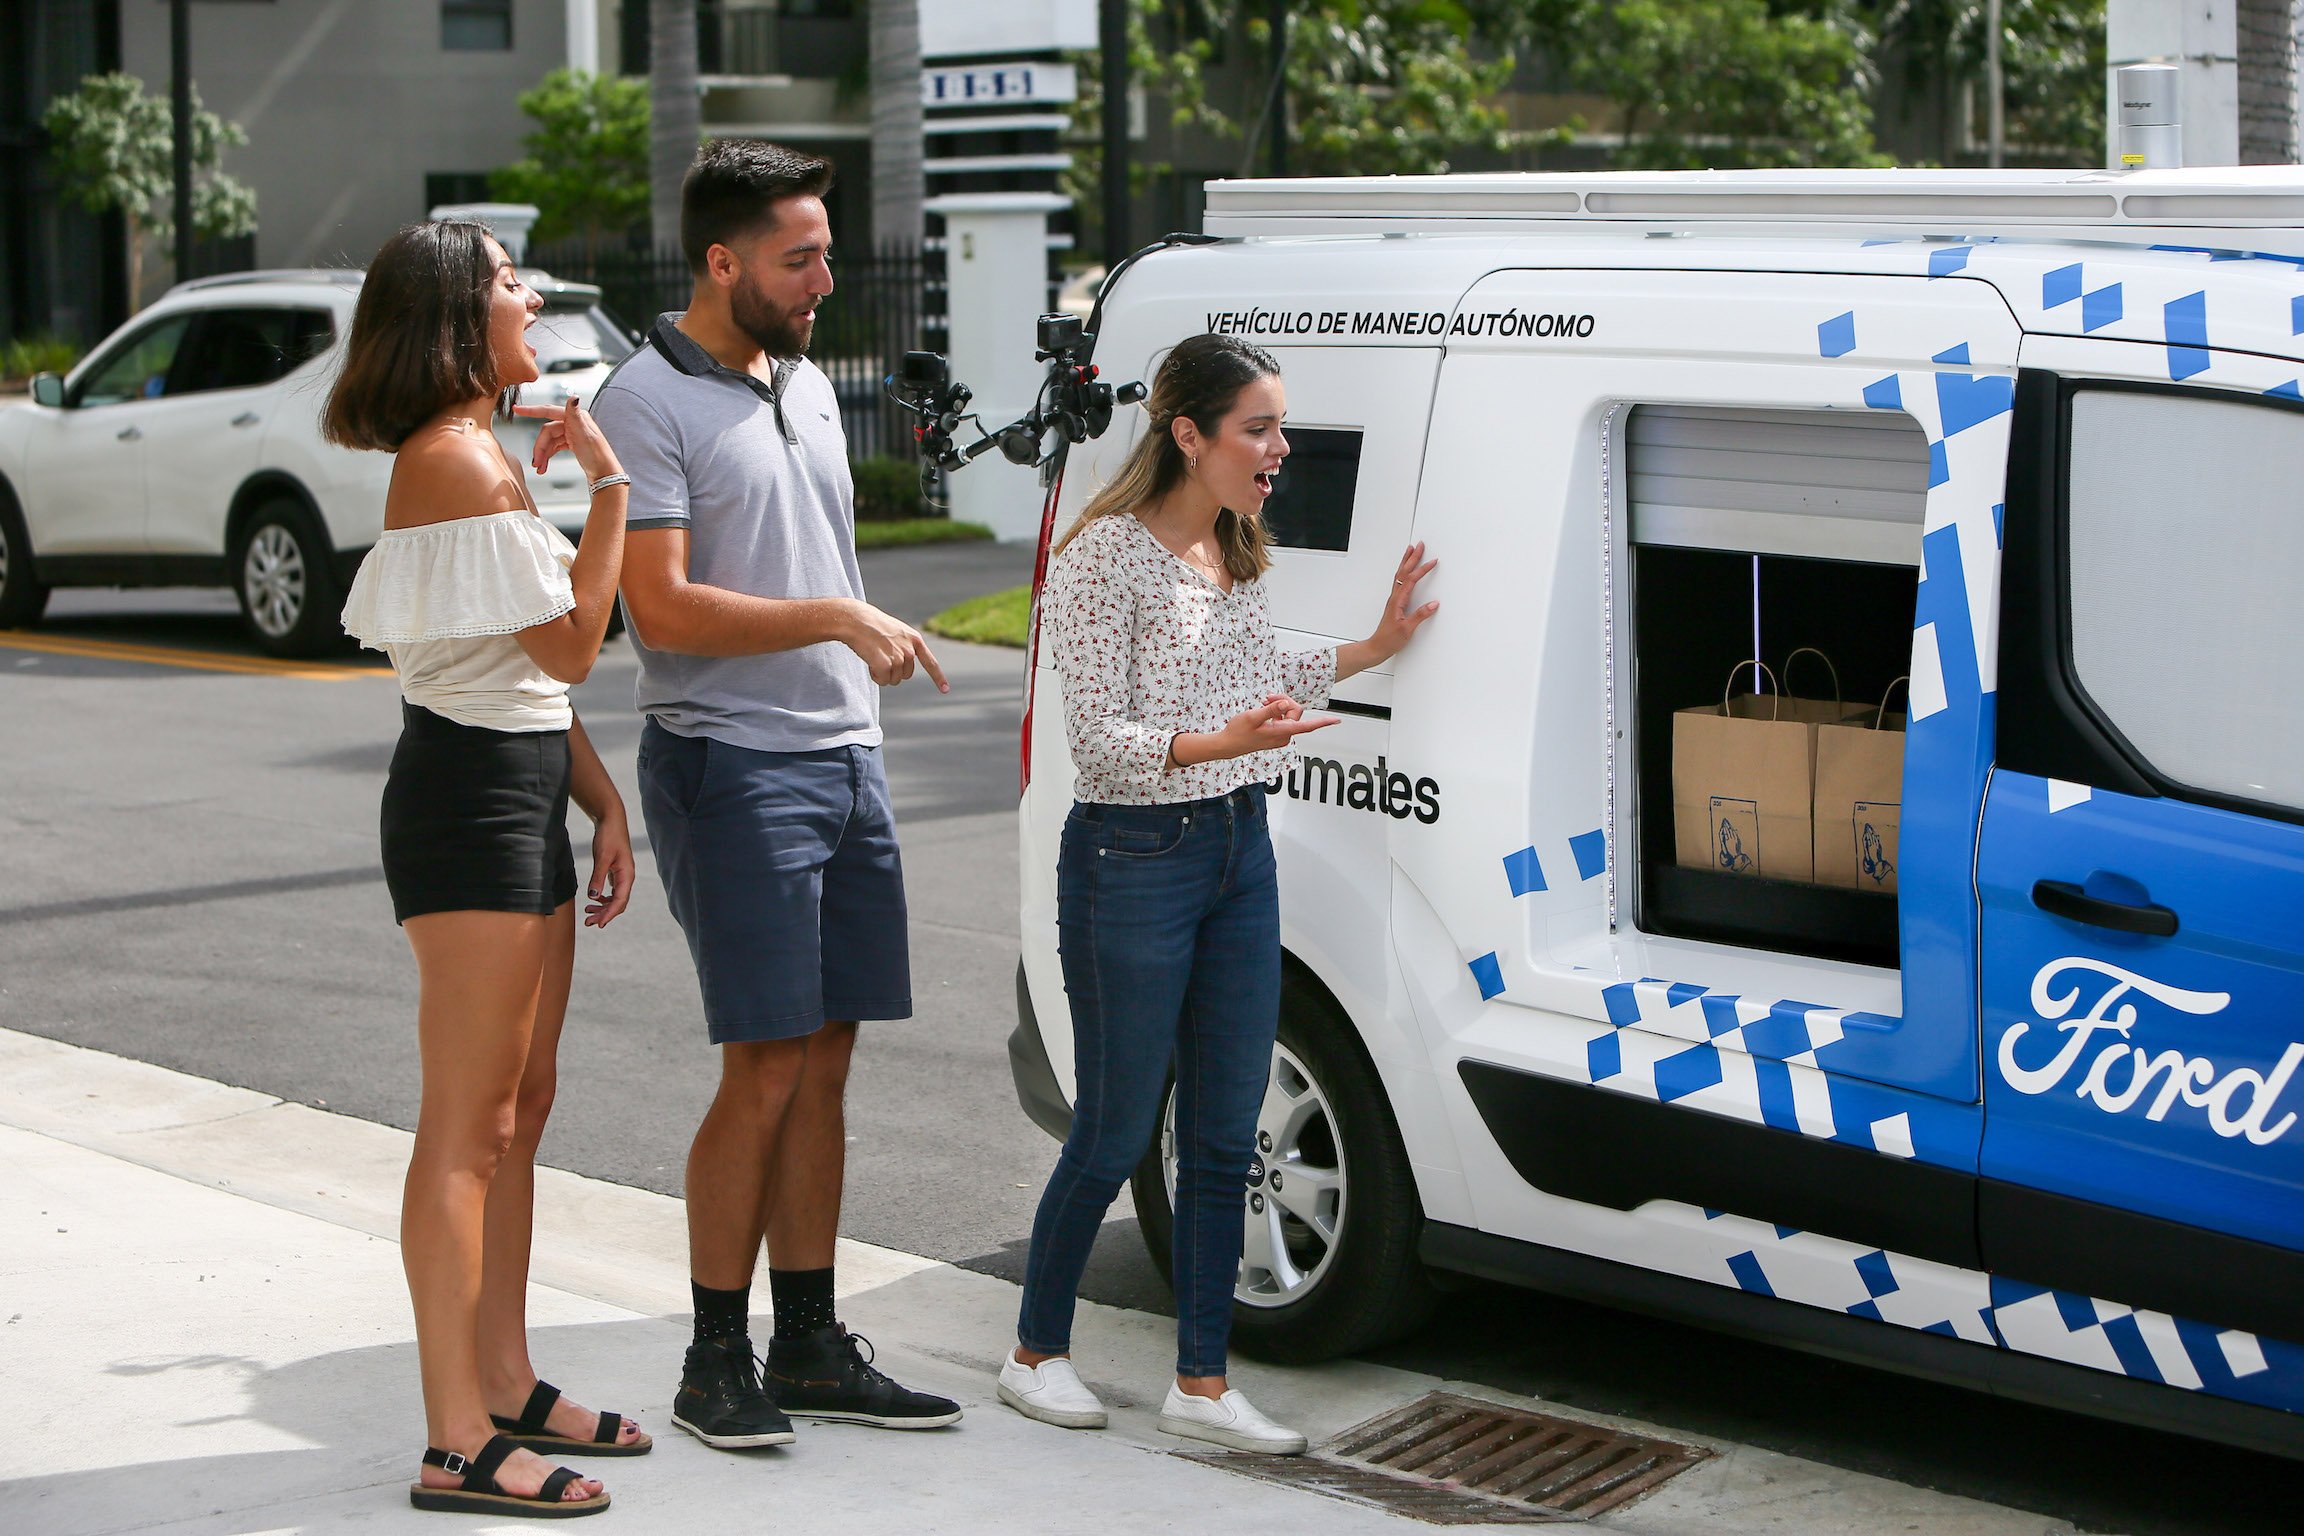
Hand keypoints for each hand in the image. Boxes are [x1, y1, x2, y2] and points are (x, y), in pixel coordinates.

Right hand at [512, 395, 620, 481]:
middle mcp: (573, 422)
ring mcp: (571, 433)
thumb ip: (576, 415)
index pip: (548, 410)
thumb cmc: (597, 455)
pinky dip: (548, 455)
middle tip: (536, 463)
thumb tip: (574, 396)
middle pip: (547, 431)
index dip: (531, 410)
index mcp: (575, 417)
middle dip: (540, 447)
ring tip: (539, 468)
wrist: (605, 473)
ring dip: (542, 454)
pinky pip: (554, 446)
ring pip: (549, 440)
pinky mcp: (571, 443)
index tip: (516, 409)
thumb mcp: (585, 434)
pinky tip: (544, 465)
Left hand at [585, 810, 635, 927]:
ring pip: (614, 898)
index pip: (620, 900)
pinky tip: (594, 900)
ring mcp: (621, 875)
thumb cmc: (609, 836)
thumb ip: (598, 877)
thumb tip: (593, 896)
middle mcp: (626, 877)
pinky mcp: (615, 871)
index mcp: (627, 875)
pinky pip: (611, 891)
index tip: (599, 924)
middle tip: (588, 923)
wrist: (611, 820)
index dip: (610, 914)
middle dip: (604, 914)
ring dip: (602, 907)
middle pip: (618, 902)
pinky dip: (603, 898)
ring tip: (588, 912)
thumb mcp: (602, 857)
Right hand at [842, 601, 949, 691]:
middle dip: (892, 671)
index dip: (938, 678)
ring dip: (882, 673)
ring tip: (873, 655)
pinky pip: (883, 681)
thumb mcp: (895, 632)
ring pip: (893, 680)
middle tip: (879, 655)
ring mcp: (900, 657)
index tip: (946, 690)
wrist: (855, 619)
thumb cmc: (871, 625)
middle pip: (905, 675)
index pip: (930, 662)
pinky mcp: (887, 664)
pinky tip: (869, 661)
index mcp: (915, 640)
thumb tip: (903, 666)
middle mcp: (910, 650)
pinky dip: (875, 676)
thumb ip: (904, 646)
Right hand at [1202, 694, 1335, 762]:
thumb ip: (1270, 710)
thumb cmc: (1238, 732)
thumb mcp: (1252, 717)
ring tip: (1264, 702)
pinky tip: (1264, 708)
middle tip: (1268, 697)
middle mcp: (1284, 736)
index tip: (1337, 720)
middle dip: (1284, 701)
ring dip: (1278, 705)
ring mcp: (1280, 736)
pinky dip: (1275, 712)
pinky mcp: (1275, 735)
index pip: (1307, 726)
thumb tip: (1285, 704)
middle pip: (1295, 712)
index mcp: (1281, 732)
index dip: (1323, 722)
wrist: (1228, 745)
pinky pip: (1282, 719)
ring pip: (1288, 714)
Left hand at [1366, 541, 1438, 662]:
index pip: (1411, 580)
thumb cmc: (1389, 639)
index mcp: (1398, 601)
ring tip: (1411, 550)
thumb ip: (1420, 616)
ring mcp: (1394, 599)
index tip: (1432, 561)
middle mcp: (1395, 597)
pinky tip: (1406, 571)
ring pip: (1400, 574)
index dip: (1422, 569)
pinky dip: (1404, 571)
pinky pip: (1399, 581)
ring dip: (1406, 561)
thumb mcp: (1407, 629)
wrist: (1377, 647)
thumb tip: (1433, 604)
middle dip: (1412, 557)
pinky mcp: (1395, 603)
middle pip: (1404, 572)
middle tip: (1419, 545)